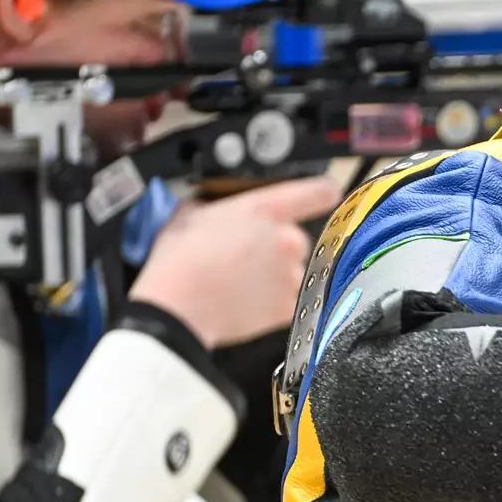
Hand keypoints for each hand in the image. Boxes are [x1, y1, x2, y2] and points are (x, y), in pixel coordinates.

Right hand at [128, 175, 342, 349]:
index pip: (319, 192)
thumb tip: (209, 209)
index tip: (324, 196)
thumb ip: (212, 207)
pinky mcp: (287, 307)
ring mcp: (291, 275)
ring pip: (292, 273)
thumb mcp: (189, 216)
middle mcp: (287, 240)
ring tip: (240, 284)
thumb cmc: (179, 263)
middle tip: (246, 259)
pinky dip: (271, 304)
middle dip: (277, 249)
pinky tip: (245, 302)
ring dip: (274, 278)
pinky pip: (288, 302)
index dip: (322, 193)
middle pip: (298, 240)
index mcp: (267, 210)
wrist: (177, 308)